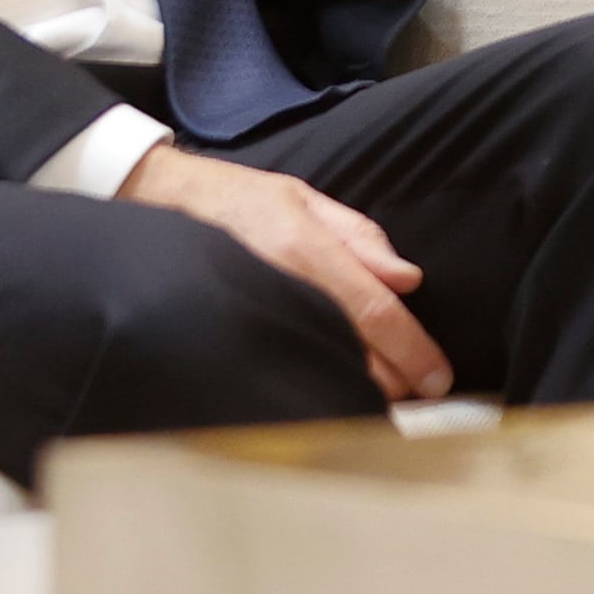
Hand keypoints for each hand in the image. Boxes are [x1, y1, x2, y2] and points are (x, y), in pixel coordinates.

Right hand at [120, 144, 449, 403]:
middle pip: (353, 349)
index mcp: (304, 249)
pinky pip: (285, 366)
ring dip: (359, 386)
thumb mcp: (303, 197)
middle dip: (393, 377)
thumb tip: (407, 278)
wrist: (156, 203)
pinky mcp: (232, 333)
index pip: (373, 311)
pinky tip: (335, 389)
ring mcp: (254, 312)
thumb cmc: (235, 198)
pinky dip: (316, 382)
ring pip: (321, 365)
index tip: (438, 377)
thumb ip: (358, 236)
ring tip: (387, 396)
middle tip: (420, 391)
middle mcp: (283, 286)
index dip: (411, 349)